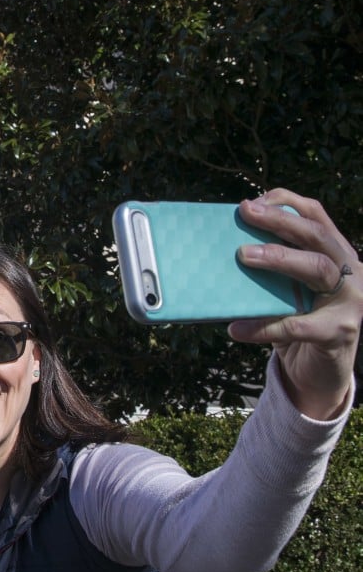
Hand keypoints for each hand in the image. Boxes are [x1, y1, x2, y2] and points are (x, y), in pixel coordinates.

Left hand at [228, 188, 359, 419]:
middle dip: (281, 221)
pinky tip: (236, 328)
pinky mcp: (339, 333)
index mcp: (336, 254)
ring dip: (279, 258)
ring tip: (243, 255)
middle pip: (318, 236)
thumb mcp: (287, 288)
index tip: (251, 200)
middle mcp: (350, 271)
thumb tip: (221, 250)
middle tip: (245, 213)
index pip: (316, 216)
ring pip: (318, 269)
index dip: (286, 203)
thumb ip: (272, 268)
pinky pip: (299, 326)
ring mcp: (350, 302)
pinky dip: (264, 327)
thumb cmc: (299, 320)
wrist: (320, 371)